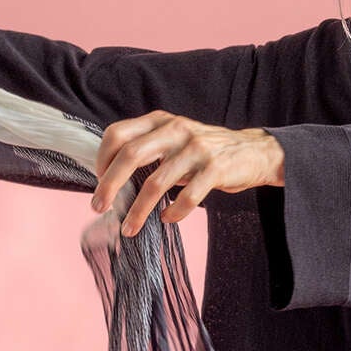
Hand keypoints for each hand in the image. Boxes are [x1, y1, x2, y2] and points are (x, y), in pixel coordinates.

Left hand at [89, 111, 285, 233]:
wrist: (252, 152)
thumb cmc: (205, 151)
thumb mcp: (175, 139)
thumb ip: (149, 148)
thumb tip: (113, 178)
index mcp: (160, 121)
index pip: (118, 134)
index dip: (102, 159)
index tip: (99, 182)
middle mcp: (175, 129)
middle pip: (130, 155)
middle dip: (110, 184)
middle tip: (98, 207)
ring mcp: (196, 148)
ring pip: (156, 183)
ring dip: (138, 210)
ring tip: (129, 229)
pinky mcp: (215, 169)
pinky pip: (188, 197)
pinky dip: (173, 212)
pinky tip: (167, 219)